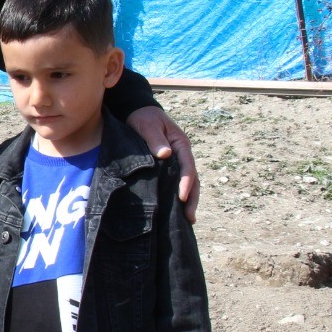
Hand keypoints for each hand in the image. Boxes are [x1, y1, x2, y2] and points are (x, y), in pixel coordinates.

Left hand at [125, 106, 199, 222]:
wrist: (138, 112)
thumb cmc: (144, 118)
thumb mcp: (148, 125)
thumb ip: (155, 138)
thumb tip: (165, 154)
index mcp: (180, 144)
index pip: (187, 166)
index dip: (186, 182)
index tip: (182, 197)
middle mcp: (182, 154)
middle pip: (193, 178)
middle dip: (192, 198)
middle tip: (190, 217)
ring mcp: (176, 161)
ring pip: (188, 183)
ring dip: (189, 200)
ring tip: (188, 219)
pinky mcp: (168, 167)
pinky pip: (176, 182)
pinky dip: (178, 195)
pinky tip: (176, 210)